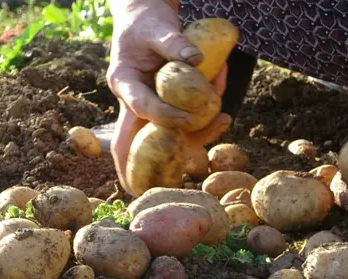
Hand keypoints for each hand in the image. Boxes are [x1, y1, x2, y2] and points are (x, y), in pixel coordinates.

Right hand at [107, 0, 230, 193]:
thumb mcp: (159, 27)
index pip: (140, 107)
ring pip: (165, 136)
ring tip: (223, 119)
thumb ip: (174, 43)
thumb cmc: (148, 22)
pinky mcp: (165, 110)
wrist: (147, 19)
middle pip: (132, 140)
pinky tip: (223, 117)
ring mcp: (148, 108)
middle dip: (137, 169)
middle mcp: (133, 100)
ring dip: (195, 136)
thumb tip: (197, 60)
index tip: (186, 120)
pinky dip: (204, 125)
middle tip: (153, 190)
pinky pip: (183, 126)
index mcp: (124, 81)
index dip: (163, 116)